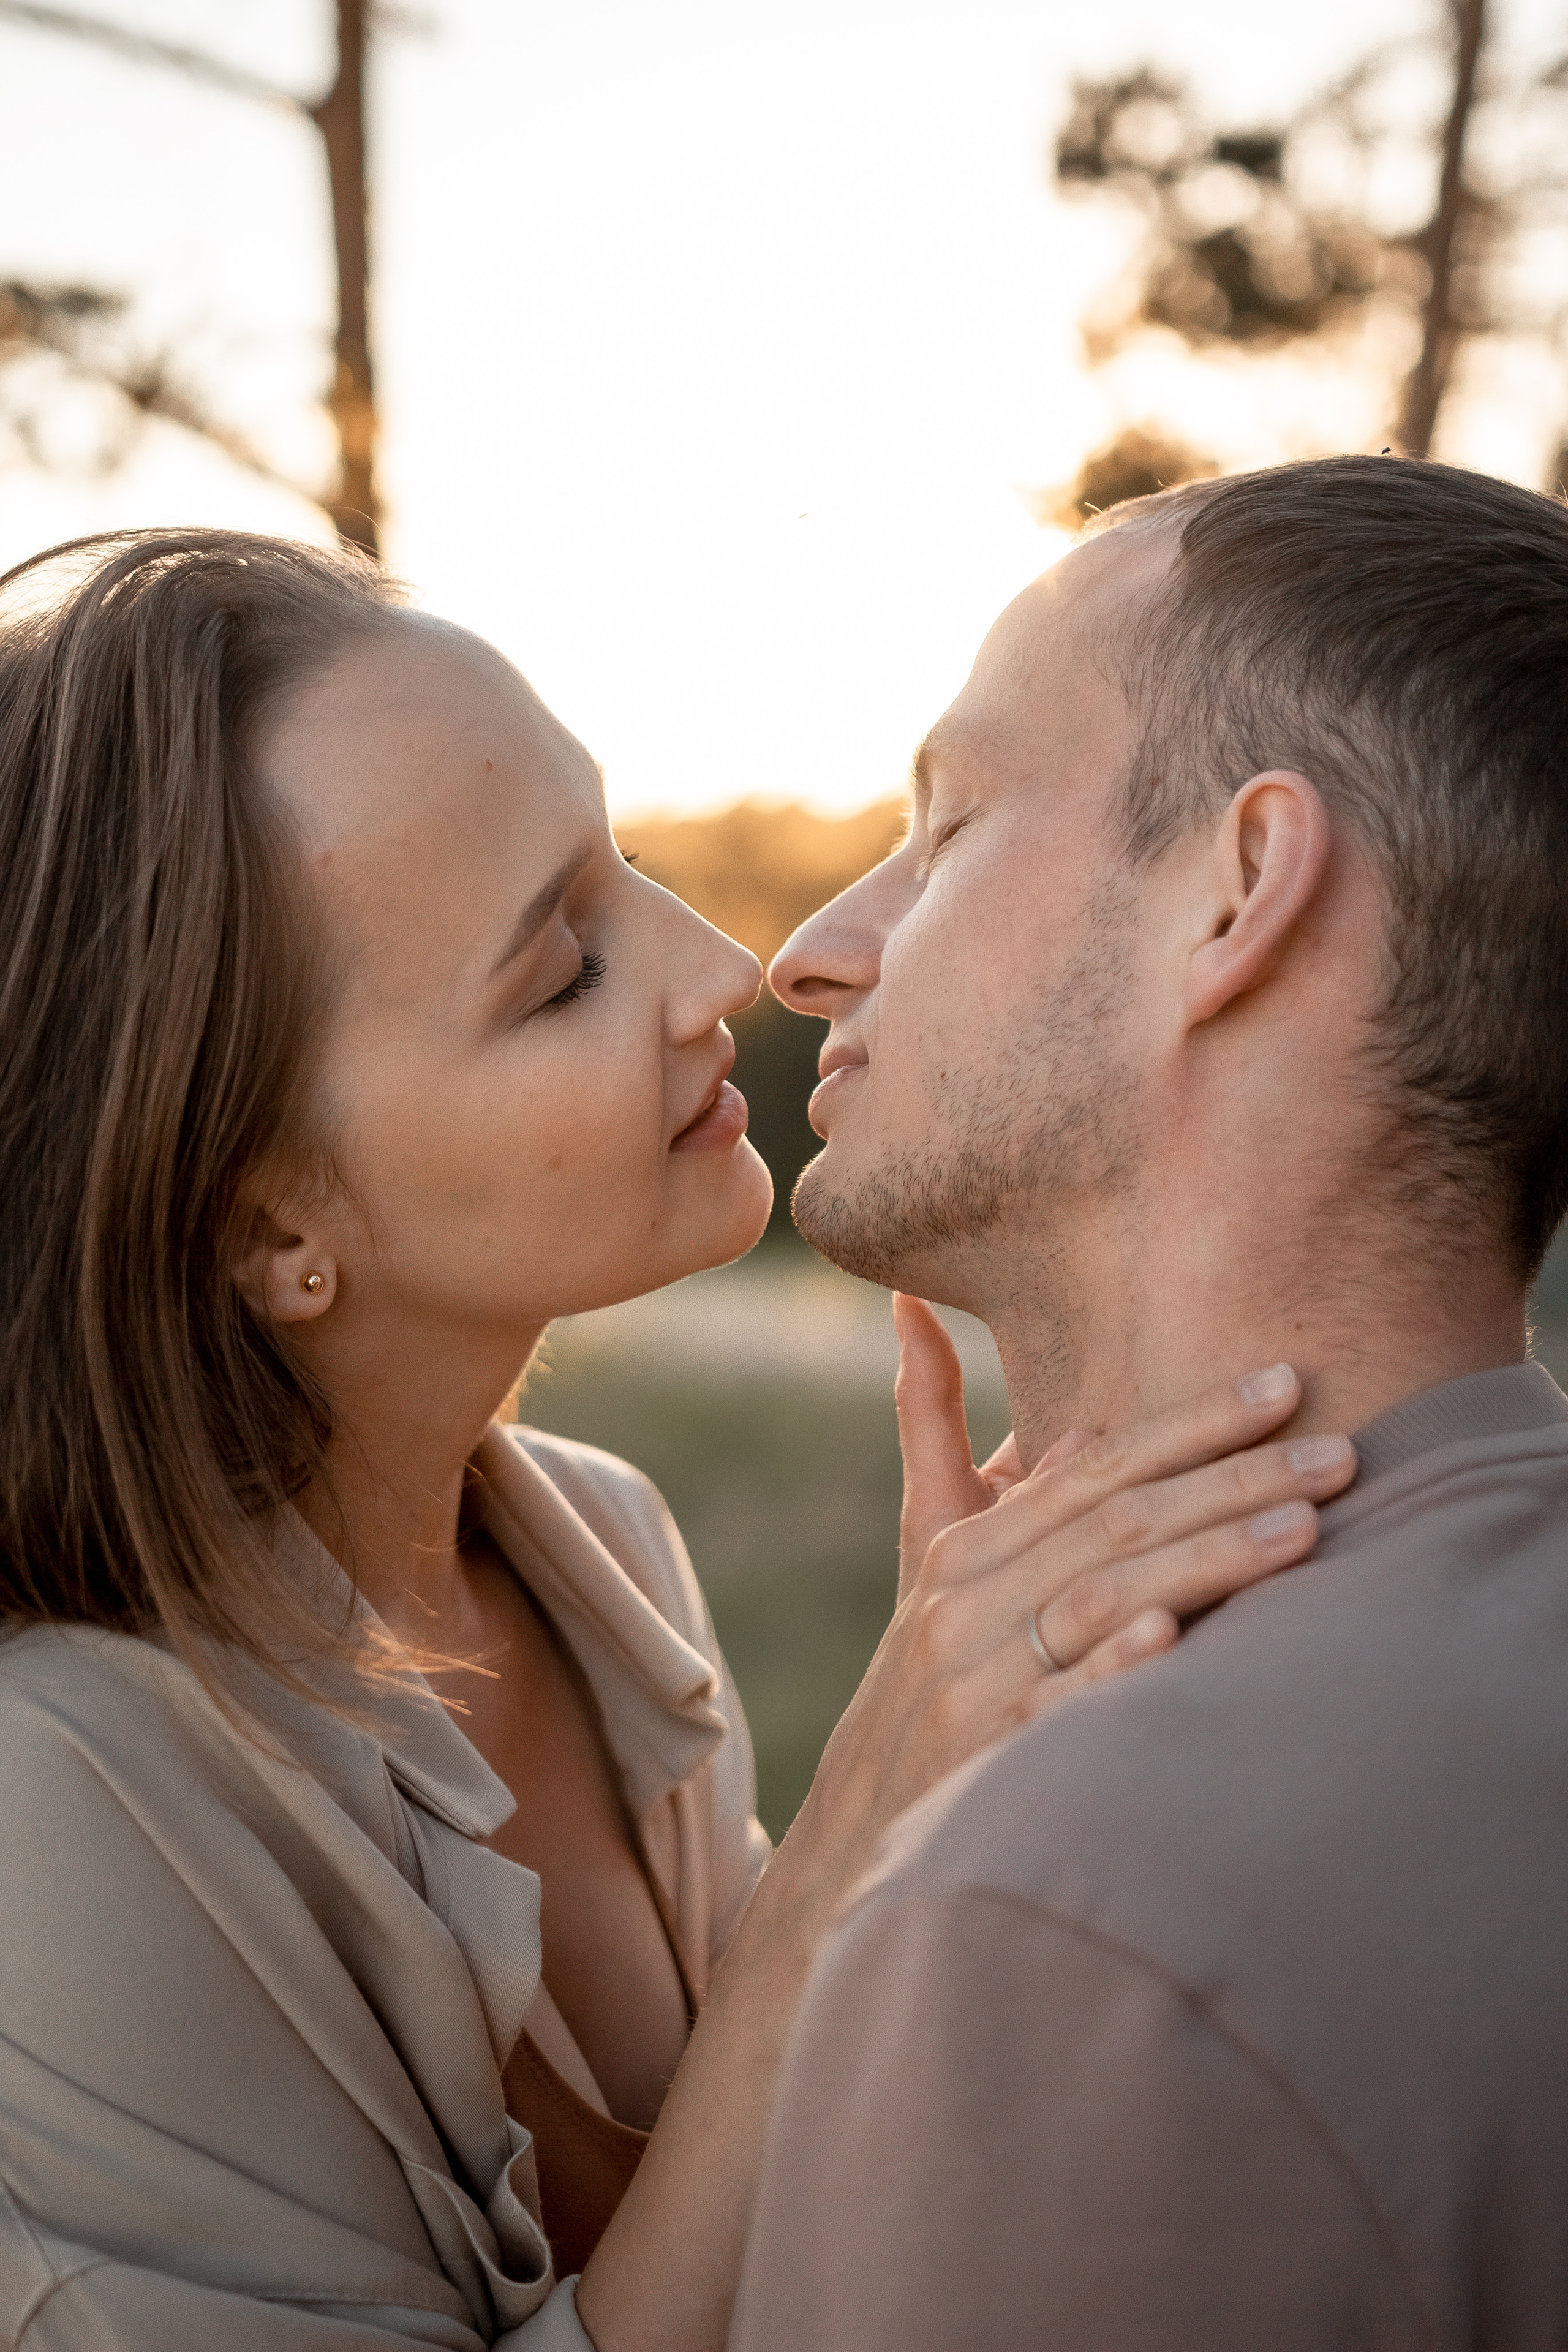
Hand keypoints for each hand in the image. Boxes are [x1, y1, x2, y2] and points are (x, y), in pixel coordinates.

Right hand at [781, 1298, 1355, 1910]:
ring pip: (1102, 1600)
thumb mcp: (923, 1553)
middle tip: (1338, 1454)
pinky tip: (1174, 1639)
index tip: (1282, 1385)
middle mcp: (968, 1599)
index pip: (1097, 1466)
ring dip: (1208, 1559)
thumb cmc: (928, 1674)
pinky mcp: (985, 1759)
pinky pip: (1057, 1706)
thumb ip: (935, 1438)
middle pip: (1115, 1521)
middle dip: (1232, 1480)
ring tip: (1304, 1530)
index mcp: (968, 1545)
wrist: (861, 1825)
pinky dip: (1114, 1669)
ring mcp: (975, 1679)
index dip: (1193, 1422)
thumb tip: (924, 1320)